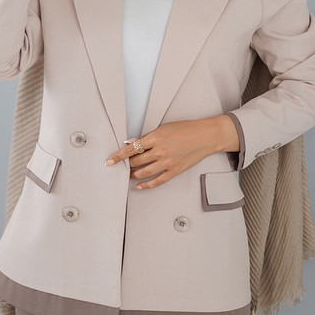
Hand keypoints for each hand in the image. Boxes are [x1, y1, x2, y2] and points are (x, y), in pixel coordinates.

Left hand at [104, 116, 238, 188]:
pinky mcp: (175, 170)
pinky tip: (140, 186)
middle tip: (122, 166)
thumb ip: (147, 137)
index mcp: (156, 137)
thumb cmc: (186, 129)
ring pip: (144, 172)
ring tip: (129, 174)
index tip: (109, 161)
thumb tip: (131, 143)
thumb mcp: (164, 128)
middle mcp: (160, 151)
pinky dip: (147, 185)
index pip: (131, 149)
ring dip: (134, 175)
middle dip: (127, 165)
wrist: (205, 136)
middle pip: (136, 161)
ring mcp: (168, 162)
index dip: (118, 156)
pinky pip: (158, 181)